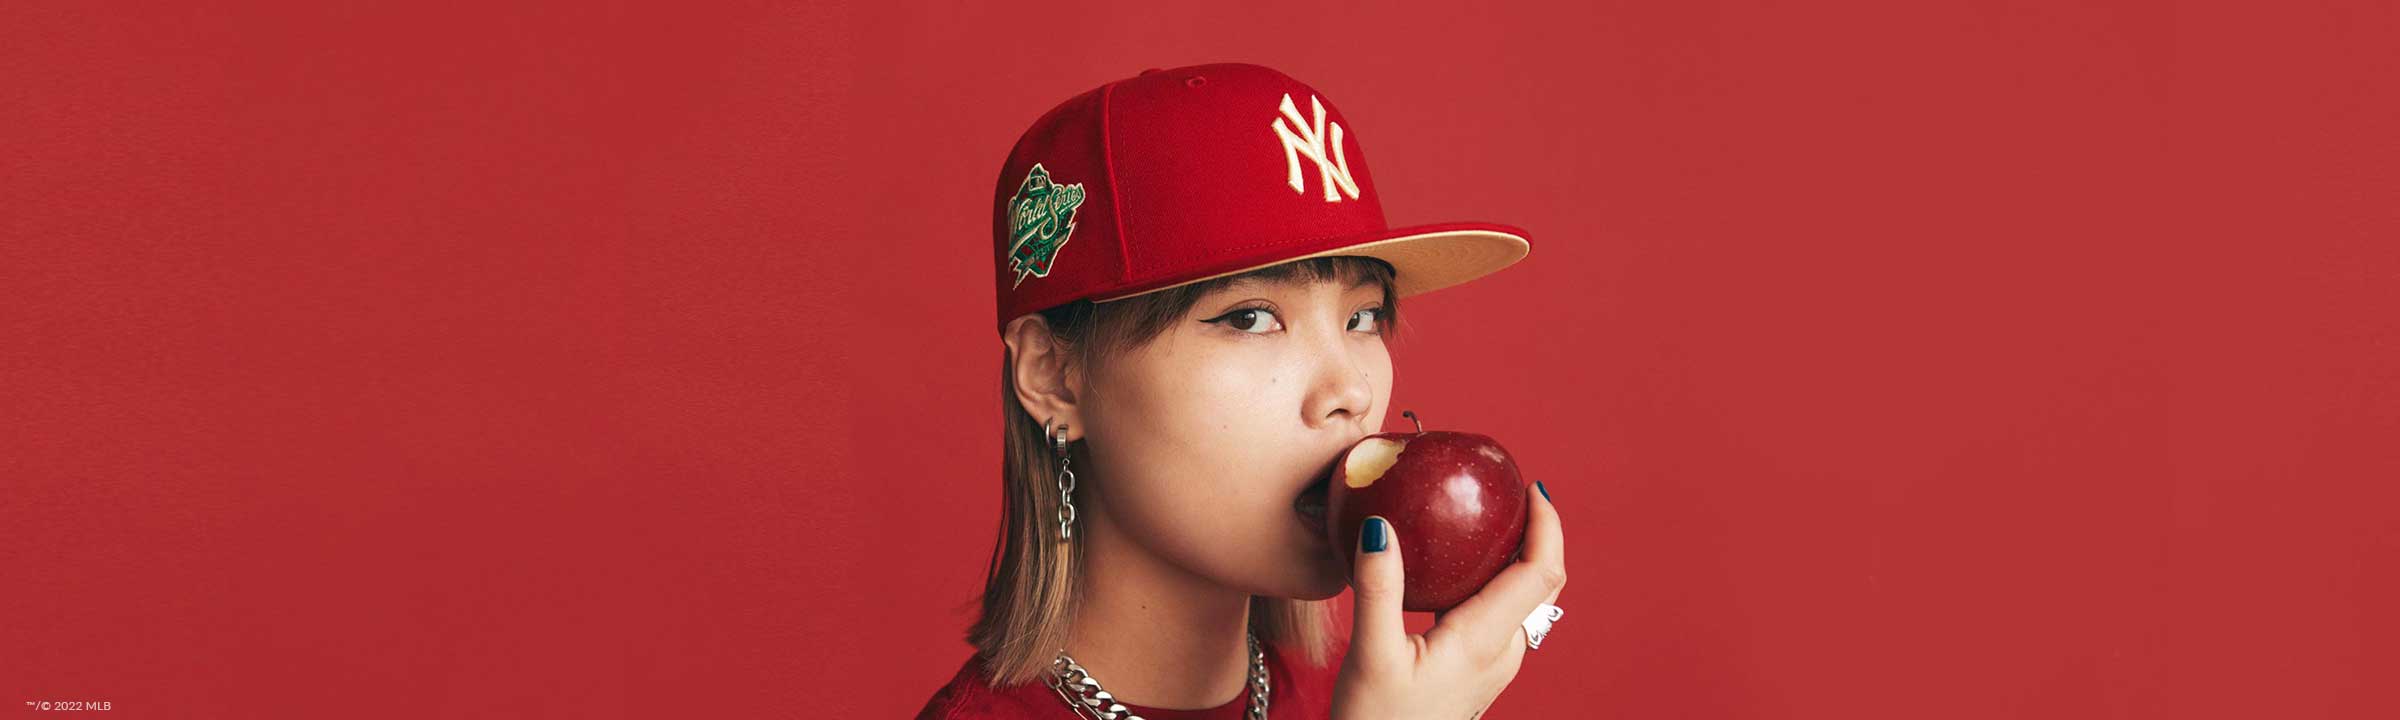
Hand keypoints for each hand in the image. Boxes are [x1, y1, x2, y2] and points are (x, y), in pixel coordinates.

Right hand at [1330, 481, 1566, 719]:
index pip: (1540, 573)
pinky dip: (1496, 580)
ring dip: (1520, 558)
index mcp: (1485, 640)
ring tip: (1490, 522)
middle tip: (1515, 495)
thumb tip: (1379, 526)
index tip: (1532, 488)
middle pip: (1543, 584)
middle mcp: (1502, 653)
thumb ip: (1377, 588)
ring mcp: (1495, 666)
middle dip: (1540, 535)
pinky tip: (1460, 571)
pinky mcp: (1478, 672)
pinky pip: (1502, 616)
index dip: (1547, 526)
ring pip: (1526, 602)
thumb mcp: (1371, 654)